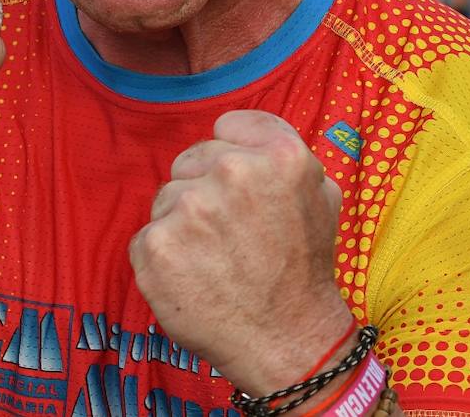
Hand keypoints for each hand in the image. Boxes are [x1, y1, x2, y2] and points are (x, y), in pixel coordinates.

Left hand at [129, 111, 352, 395]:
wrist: (287, 342)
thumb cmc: (302, 270)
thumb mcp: (322, 195)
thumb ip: (283, 153)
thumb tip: (240, 131)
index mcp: (279, 155)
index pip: (227, 126)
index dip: (234, 155)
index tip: (243, 189)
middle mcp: (233, 172)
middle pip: (192, 160)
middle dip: (206, 191)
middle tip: (233, 236)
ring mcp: (190, 207)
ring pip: (168, 197)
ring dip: (184, 225)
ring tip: (217, 260)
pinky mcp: (156, 244)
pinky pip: (148, 235)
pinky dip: (164, 257)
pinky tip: (195, 279)